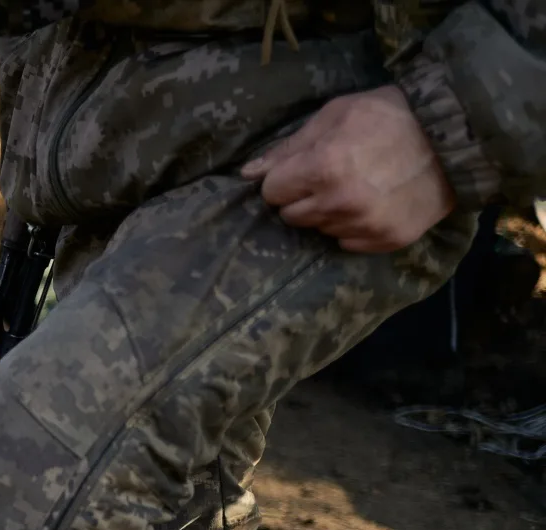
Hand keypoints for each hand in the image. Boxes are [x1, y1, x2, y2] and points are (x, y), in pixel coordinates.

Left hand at [240, 86, 455, 253]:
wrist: (454, 134)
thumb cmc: (388, 116)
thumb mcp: (335, 115)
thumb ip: (288, 148)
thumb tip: (247, 174)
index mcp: (323, 167)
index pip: (272, 192)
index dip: (284, 178)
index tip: (303, 167)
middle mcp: (340, 203)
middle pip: (291, 215)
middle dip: (303, 196)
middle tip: (333, 175)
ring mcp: (365, 225)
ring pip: (319, 229)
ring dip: (328, 211)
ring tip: (358, 185)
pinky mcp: (386, 240)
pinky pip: (347, 242)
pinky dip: (353, 226)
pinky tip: (373, 202)